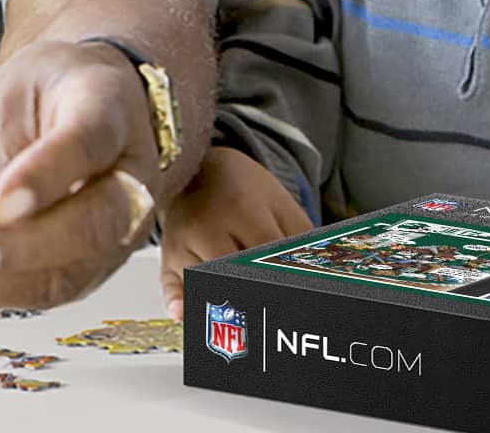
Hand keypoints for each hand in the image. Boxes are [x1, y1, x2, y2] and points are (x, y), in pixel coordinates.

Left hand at [0, 39, 162, 308]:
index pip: (88, 145)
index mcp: (112, 111)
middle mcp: (130, 176)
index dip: (45, 176)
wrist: (88, 101)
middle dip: (24, 249)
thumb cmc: (53, 93)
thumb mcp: (23, 90)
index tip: (0, 203)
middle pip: (95, 224)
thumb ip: (11, 148)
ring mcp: (119, 228)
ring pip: (72, 271)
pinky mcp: (93, 263)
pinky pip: (48, 289)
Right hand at [157, 146, 314, 314]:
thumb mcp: (282, 205)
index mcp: (242, 209)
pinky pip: (170, 286)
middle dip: (256, 295)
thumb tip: (323, 276)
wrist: (200, 167)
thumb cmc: (244, 190)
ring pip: (203, 283)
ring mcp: (182, 242)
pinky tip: (186, 315)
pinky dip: (178, 302)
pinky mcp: (167, 257)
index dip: (283, 279)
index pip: (265, 256)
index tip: (300, 295)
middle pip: (232, 274)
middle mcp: (206, 226)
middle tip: (275, 315)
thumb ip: (302, 242)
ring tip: (247, 322)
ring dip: (225, 304)